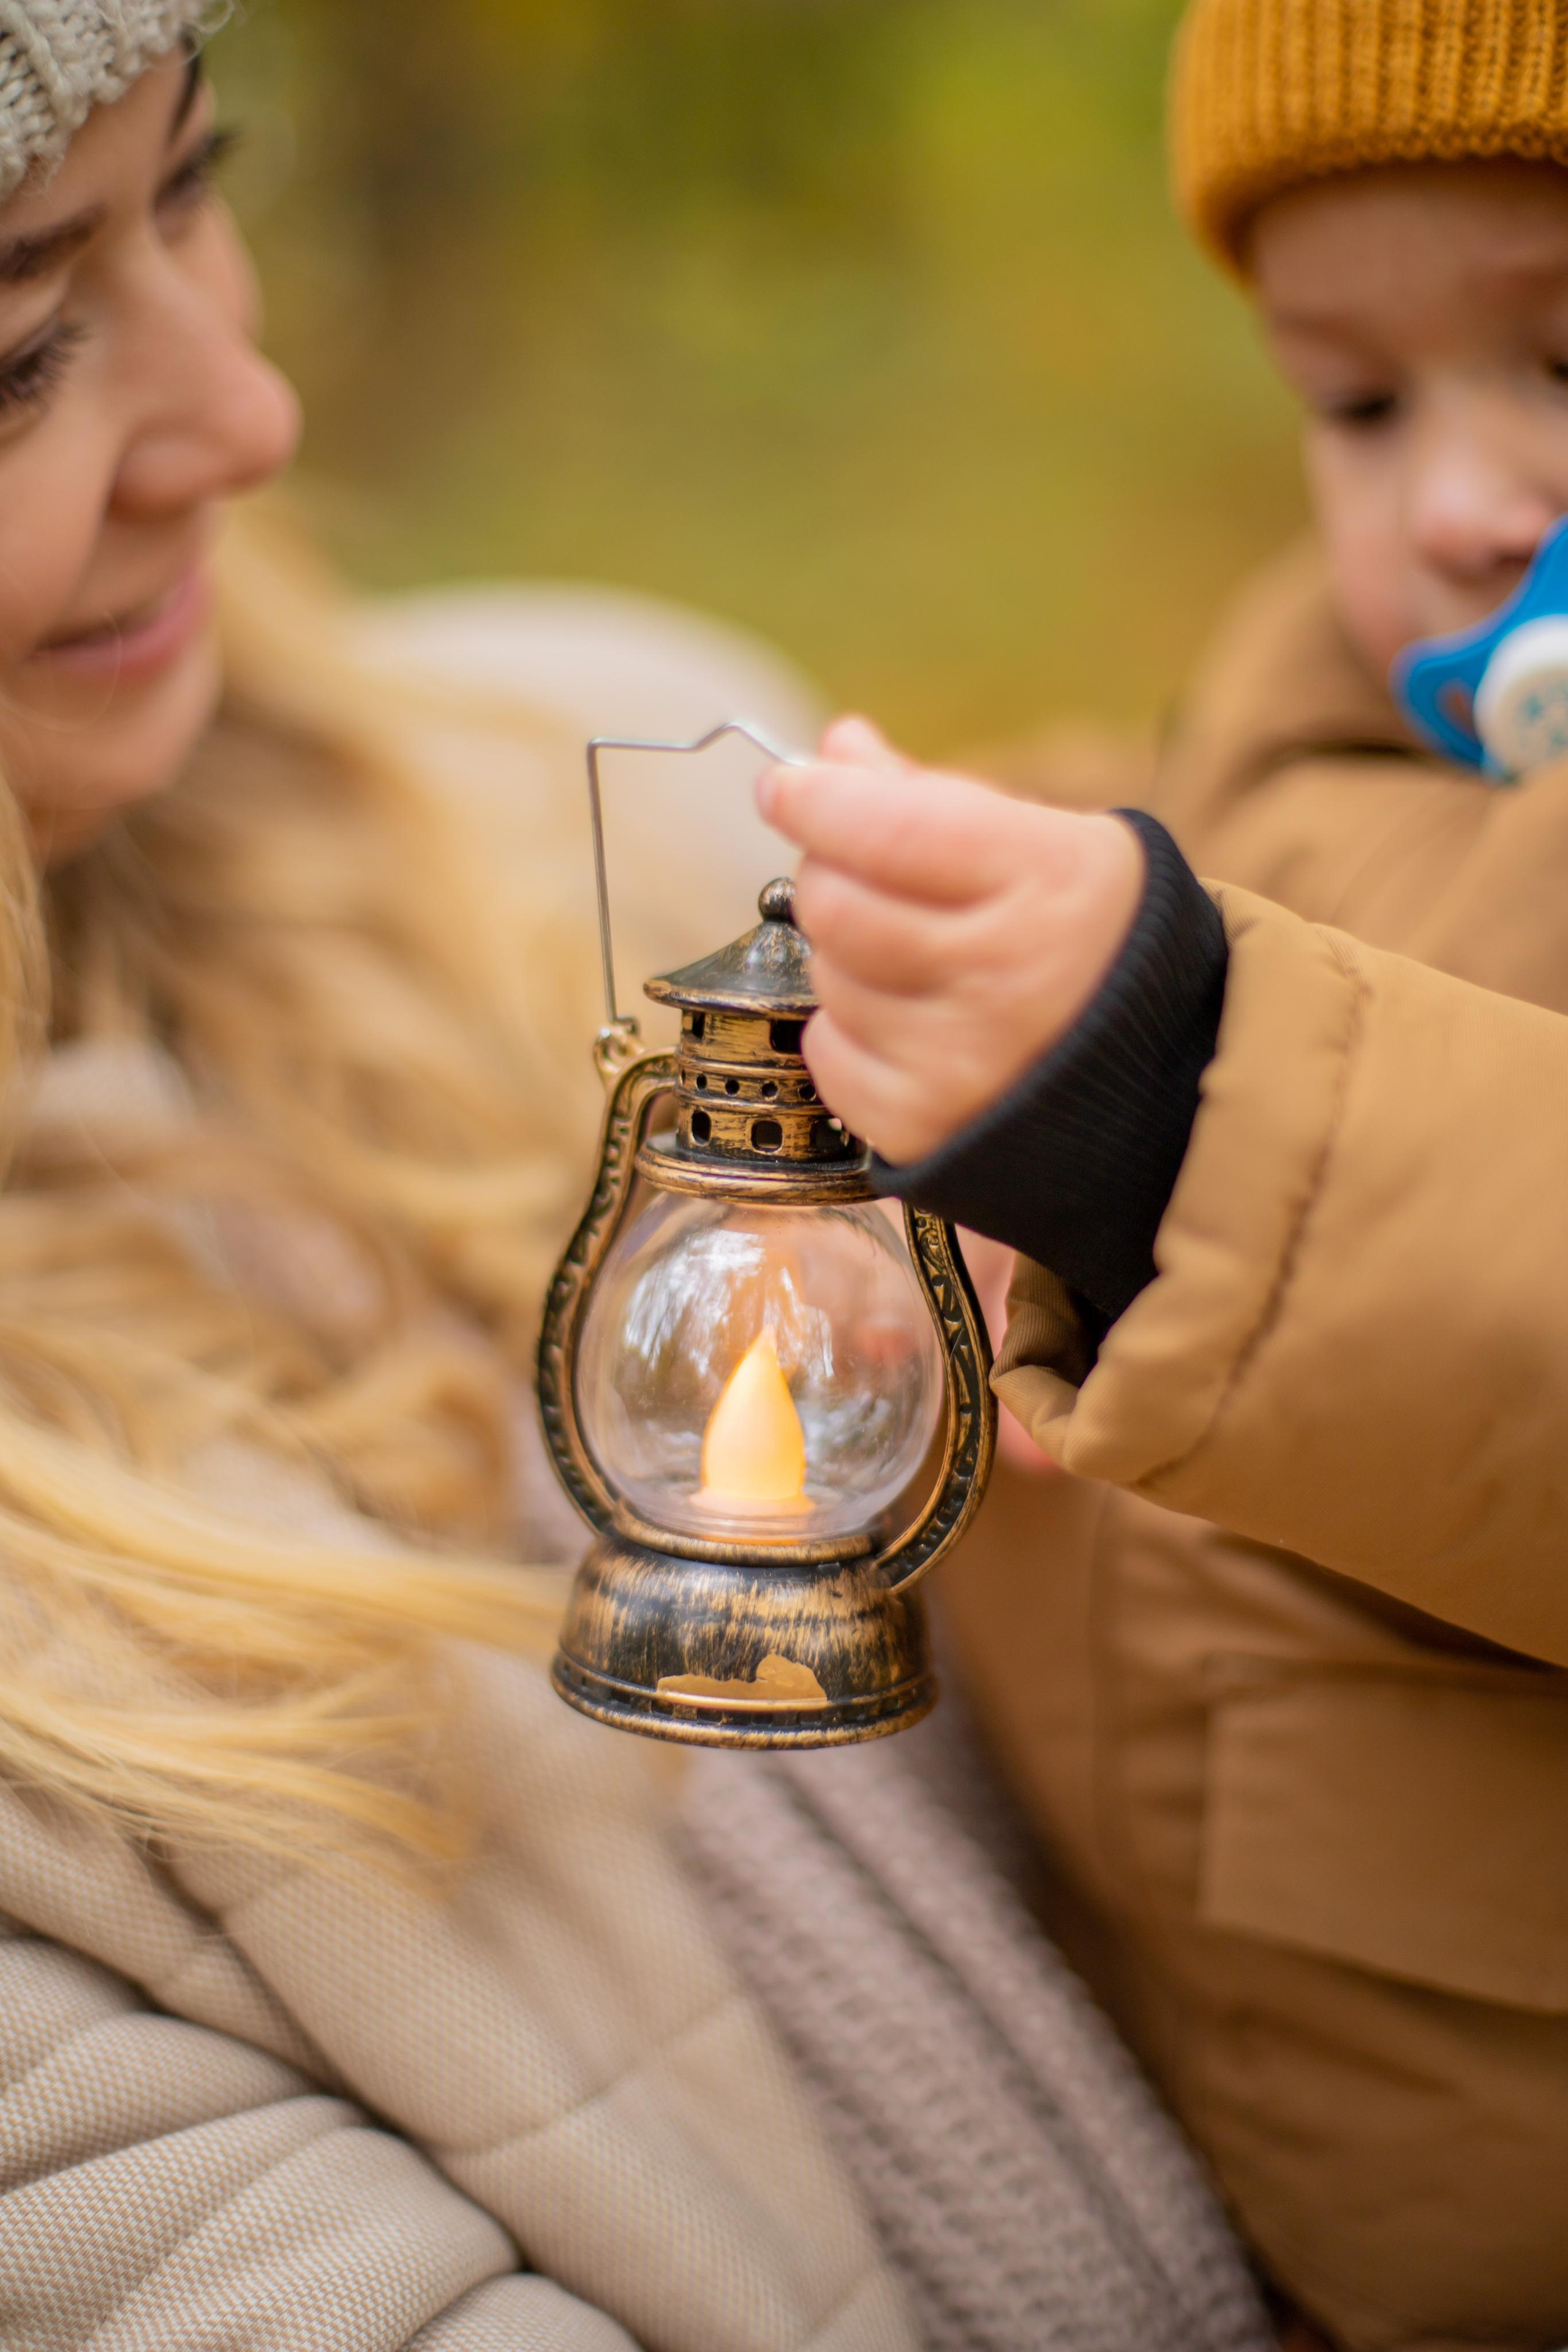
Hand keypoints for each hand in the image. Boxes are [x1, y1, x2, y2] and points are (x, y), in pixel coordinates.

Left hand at [756, 716, 1145, 1164]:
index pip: (889, 829)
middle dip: (828, 875)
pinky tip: (908, 1023)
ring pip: (827, 977)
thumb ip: (932, 796)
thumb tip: (835, 750)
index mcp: (1047, 879)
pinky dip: (848, 1031)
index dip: (817, 801)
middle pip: (839, 905)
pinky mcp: (923, 1123)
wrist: (1154, 1070)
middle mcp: (1007, 975)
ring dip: (844, 957)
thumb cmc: (1087, 937)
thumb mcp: (1043, 842)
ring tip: (913, 960)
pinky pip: (828, 1053)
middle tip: (855, 872)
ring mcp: (962, 1060)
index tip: (784, 786)